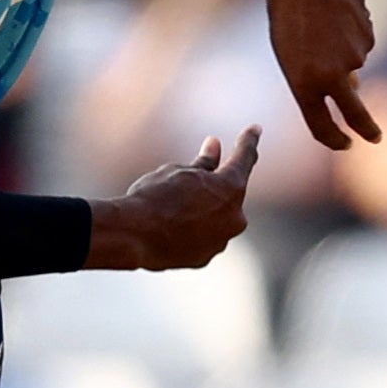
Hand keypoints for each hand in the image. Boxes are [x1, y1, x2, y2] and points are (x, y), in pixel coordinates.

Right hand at [85, 126, 257, 270]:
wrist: (131, 235)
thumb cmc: (154, 196)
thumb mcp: (179, 171)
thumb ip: (203, 163)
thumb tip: (215, 148)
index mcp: (231, 188)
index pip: (245, 157)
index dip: (249, 140)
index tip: (255, 129)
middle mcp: (234, 217)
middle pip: (230, 193)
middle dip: (216, 182)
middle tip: (197, 173)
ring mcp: (220, 241)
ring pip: (216, 218)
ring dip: (203, 208)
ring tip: (172, 205)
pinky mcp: (204, 258)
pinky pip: (203, 237)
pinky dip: (193, 228)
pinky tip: (170, 225)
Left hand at [264, 0, 380, 150]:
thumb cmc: (288, 10)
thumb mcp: (291, 51)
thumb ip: (316, 77)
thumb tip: (352, 88)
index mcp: (303, 84)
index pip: (321, 126)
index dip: (334, 140)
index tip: (345, 145)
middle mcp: (332, 76)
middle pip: (355, 112)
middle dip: (367, 128)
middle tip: (376, 137)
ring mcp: (354, 57)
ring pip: (353, 65)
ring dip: (343, 52)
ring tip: (322, 24)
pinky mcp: (368, 37)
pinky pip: (361, 44)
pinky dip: (352, 34)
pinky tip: (338, 14)